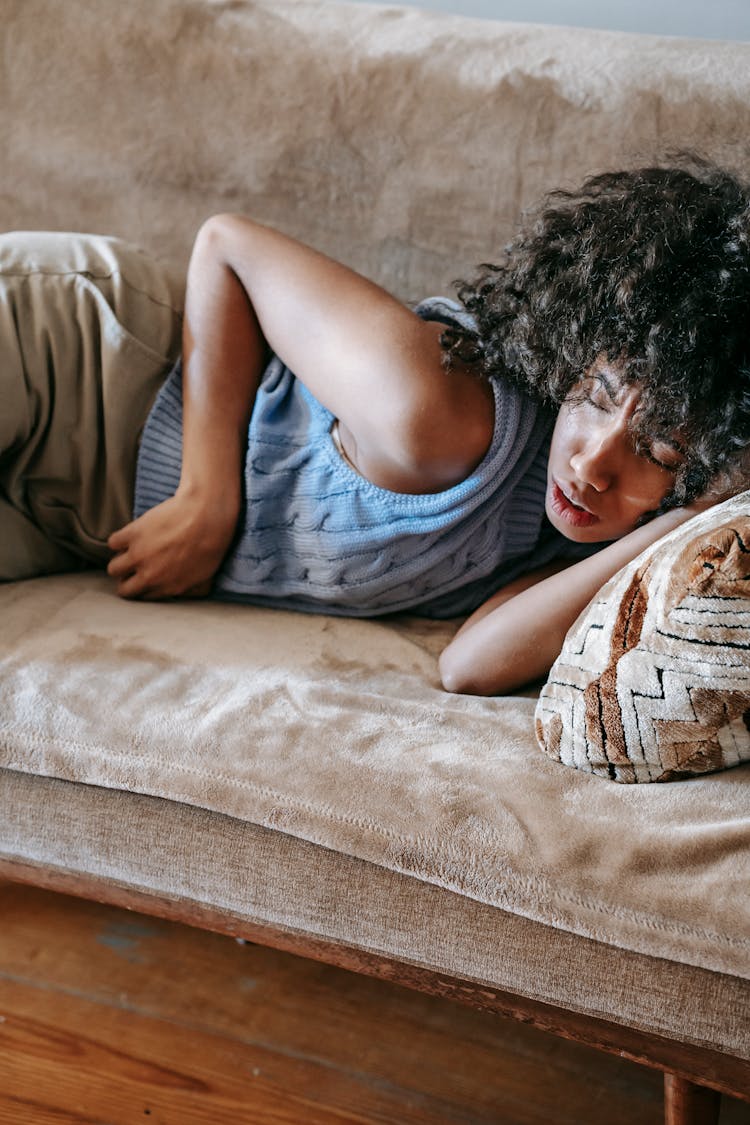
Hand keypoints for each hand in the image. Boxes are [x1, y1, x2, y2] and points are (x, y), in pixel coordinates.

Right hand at [107, 488, 238, 598]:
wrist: (207, 515)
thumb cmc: (212, 544)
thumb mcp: (207, 577)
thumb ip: (192, 591)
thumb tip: (183, 596)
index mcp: (168, 588)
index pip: (143, 597)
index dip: (144, 587)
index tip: (146, 578)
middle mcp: (150, 576)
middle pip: (124, 589)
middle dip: (128, 581)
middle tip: (134, 569)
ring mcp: (139, 556)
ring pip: (113, 568)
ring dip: (120, 561)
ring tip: (130, 553)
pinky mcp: (133, 534)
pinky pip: (113, 543)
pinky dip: (120, 540)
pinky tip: (131, 536)